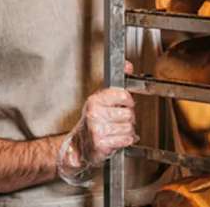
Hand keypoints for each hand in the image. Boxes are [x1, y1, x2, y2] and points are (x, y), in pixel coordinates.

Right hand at [56, 61, 138, 186]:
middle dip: (128, 118)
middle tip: (120, 120)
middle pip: (129, 114)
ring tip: (117, 130)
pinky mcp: (101, 144)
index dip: (129, 101)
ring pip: (129, 128)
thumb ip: (118, 84)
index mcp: (95, 100)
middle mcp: (94, 113)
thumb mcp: (102, 99)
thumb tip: (128, 65)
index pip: (123, 95)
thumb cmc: (94, 121)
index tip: (126, 104)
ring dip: (127, 131)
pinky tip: (117, 139)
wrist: (79, 144)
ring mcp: (97, 129)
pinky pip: (126, 140)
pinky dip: (126, 140)